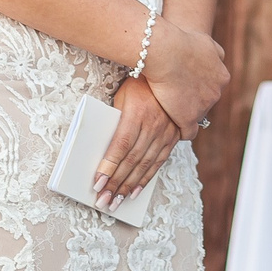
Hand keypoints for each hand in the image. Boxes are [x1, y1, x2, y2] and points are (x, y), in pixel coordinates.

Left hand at [95, 75, 183, 210]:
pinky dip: (146, 178)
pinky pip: (159, 161)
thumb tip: (102, 144)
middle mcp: (153, 126)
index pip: (120, 146)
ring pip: (145, 164)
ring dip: (129, 186)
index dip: (109, 167)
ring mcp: (165, 132)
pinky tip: (135, 191)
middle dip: (115, 183)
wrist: (174, 68)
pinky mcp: (173, 136)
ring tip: (116, 202)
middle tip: (102, 201)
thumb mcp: (123, 94)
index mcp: (137, 114)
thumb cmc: (141, 82)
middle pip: (131, 160)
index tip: (97, 184)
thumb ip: (115, 118)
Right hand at [141, 14, 227, 132]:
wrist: (166, 52)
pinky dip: (181, 131)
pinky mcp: (189, 119)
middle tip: (174, 97)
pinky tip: (172, 127)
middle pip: (205, 102)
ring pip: (196, 115)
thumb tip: (219, 58)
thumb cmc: (181, 42)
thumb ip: (216, 53)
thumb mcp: (207, 41)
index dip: (196, 87)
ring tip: (169, 111)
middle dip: (192, 100)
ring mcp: (204, 107)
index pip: (212, 88)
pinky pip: (189, 132)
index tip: (185, 85)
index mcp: (222, 77)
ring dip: (184, 113)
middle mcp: (216, 93)